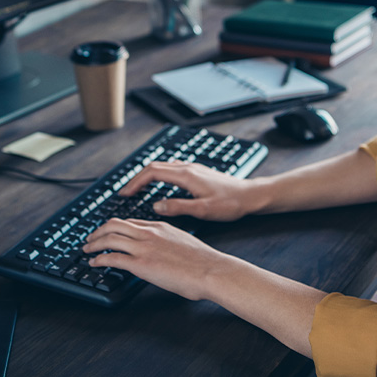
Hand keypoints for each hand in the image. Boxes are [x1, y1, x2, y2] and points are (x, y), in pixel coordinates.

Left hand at [84, 218, 228, 300]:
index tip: (108, 233)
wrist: (212, 270)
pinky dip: (100, 260)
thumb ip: (168, 241)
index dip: (115, 227)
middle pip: (114, 224)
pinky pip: (113, 258)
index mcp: (160, 226)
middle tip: (90, 239)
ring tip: (87, 250)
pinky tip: (95, 264)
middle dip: (98, 231)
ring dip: (94, 244)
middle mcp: (149, 233)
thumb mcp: (183, 241)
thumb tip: (162, 249)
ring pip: (110, 238)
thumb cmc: (203, 261)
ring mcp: (145, 247)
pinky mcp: (142, 264)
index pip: (130, 221)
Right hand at [120, 161, 254, 221]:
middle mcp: (188, 167)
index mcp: (186, 175)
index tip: (125, 193)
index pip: (152, 172)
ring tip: (138, 189)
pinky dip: (159, 175)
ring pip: (163, 166)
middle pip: (154, 166)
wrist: (251, 196)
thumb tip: (156, 206)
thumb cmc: (230, 204)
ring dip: (147, 175)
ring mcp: (193, 168)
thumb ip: (177, 207)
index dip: (135, 182)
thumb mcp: (203, 210)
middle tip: (126, 192)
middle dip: (137, 178)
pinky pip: (171, 169)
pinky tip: (160, 185)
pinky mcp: (198, 172)